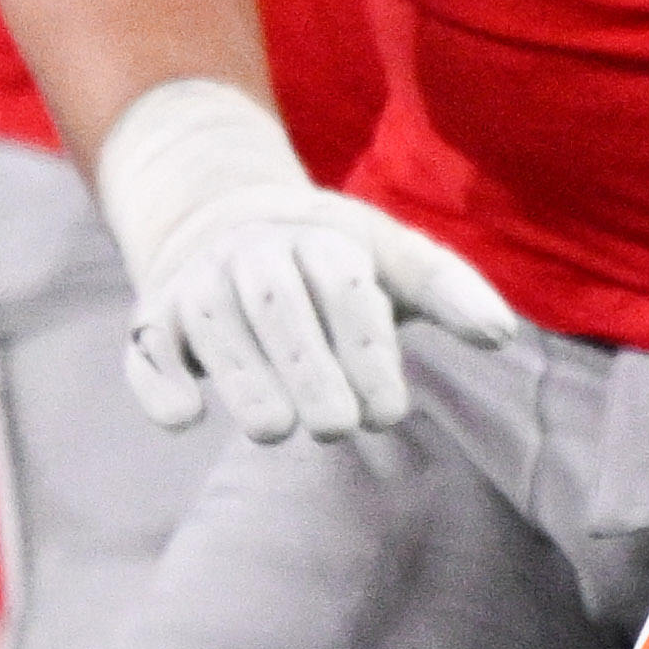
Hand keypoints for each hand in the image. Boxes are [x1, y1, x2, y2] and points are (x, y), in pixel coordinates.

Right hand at [84, 74, 517, 442]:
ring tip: (276, 430)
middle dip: (307, 366)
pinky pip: (147, 348)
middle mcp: (253, 256)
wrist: (224, 219)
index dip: (367, 350)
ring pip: (213, 326)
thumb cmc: (333, 260)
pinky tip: (184, 417)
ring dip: (242, 378)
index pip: (345, 288)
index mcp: (319, 239)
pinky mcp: (155, 321)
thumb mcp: (394, 261)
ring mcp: (199, 286)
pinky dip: (157, 380)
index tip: (390, 413)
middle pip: (278, 305)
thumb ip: (450, 292)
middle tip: (339, 428)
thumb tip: (502, 334)